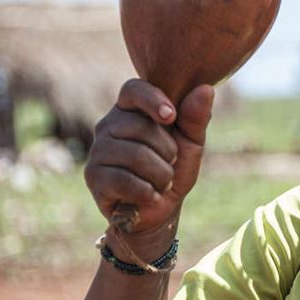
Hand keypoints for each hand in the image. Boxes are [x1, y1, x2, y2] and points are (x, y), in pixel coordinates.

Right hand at [85, 79, 213, 237]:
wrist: (161, 210)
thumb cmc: (175, 169)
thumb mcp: (192, 143)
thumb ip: (196, 117)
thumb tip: (206, 89)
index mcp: (132, 110)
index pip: (133, 89)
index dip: (152, 99)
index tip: (171, 116)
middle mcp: (109, 125)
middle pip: (141, 127)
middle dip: (168, 151)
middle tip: (170, 164)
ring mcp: (98, 150)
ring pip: (135, 156)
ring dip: (161, 175)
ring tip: (161, 182)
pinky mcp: (93, 176)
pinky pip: (125, 181)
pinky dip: (147, 192)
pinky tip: (148, 195)